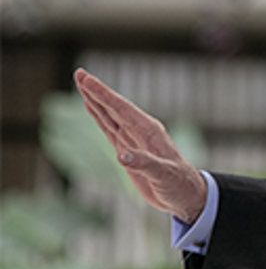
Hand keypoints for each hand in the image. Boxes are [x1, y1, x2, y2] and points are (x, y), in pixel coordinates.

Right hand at [74, 68, 207, 223]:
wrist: (185, 195)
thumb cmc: (178, 183)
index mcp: (149, 131)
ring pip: (110, 116)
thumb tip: (121, 155)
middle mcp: (140, 131)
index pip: (121, 108)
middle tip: (78, 73)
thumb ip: (144, 164)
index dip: (103, 94)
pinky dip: (100, 118)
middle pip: (113, 107)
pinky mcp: (128, 151)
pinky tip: (93, 109)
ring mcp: (134, 140)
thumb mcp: (163, 174)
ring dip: (96, 102)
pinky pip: (111, 129)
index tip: (86, 79)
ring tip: (82, 86)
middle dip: (96, 91)